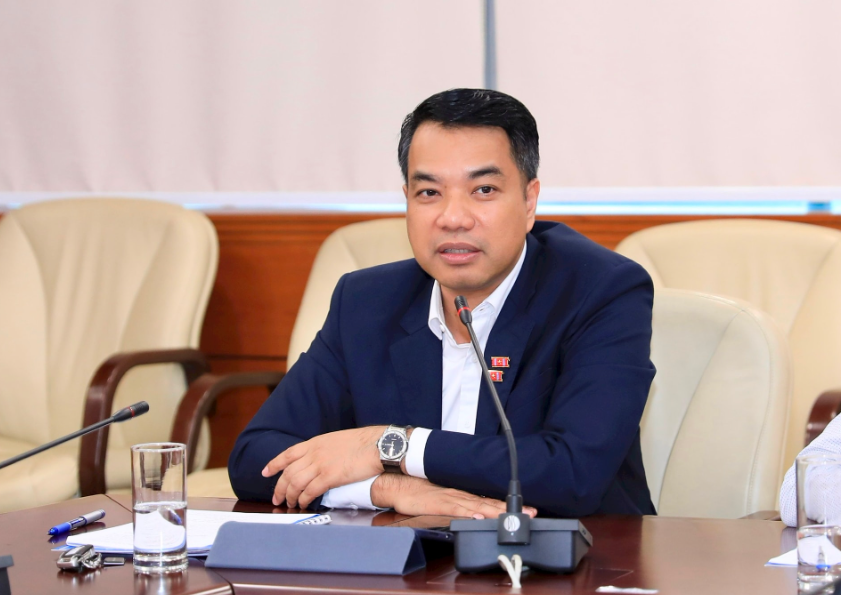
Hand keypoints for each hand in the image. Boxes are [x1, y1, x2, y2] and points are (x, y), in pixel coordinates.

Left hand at [262, 426, 384, 507]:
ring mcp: (321, 465)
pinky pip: (310, 491)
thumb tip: (318, 461)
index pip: (288, 454)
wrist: (377, 445)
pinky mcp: (330, 477)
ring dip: (290, 496)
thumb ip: (324, 449)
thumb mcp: (337, 440)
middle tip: (277, 499)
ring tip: (290, 504)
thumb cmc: (363, 442)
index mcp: (315, 442)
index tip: (265, 472)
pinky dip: (304, 499)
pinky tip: (304, 504)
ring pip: (295, 483)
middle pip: (288, 472)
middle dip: (279, 487)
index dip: (274, 464)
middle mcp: (314, 453)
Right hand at [371, 474, 537, 518]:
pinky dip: (470, 513)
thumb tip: (476, 510)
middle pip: (490, 503)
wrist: (400, 482)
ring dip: (496, 511)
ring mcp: (451, 499)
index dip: (509, 505)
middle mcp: (461, 495)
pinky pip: (457, 510)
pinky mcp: (440, 504)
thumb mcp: (443, 496)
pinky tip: (480, 517)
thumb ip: (459, 503)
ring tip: (512, 516)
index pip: (490, 500)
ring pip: (478, 506)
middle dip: (510, 509)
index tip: (527, 510)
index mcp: (463, 494)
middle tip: (531, 513)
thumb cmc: (420, 491)